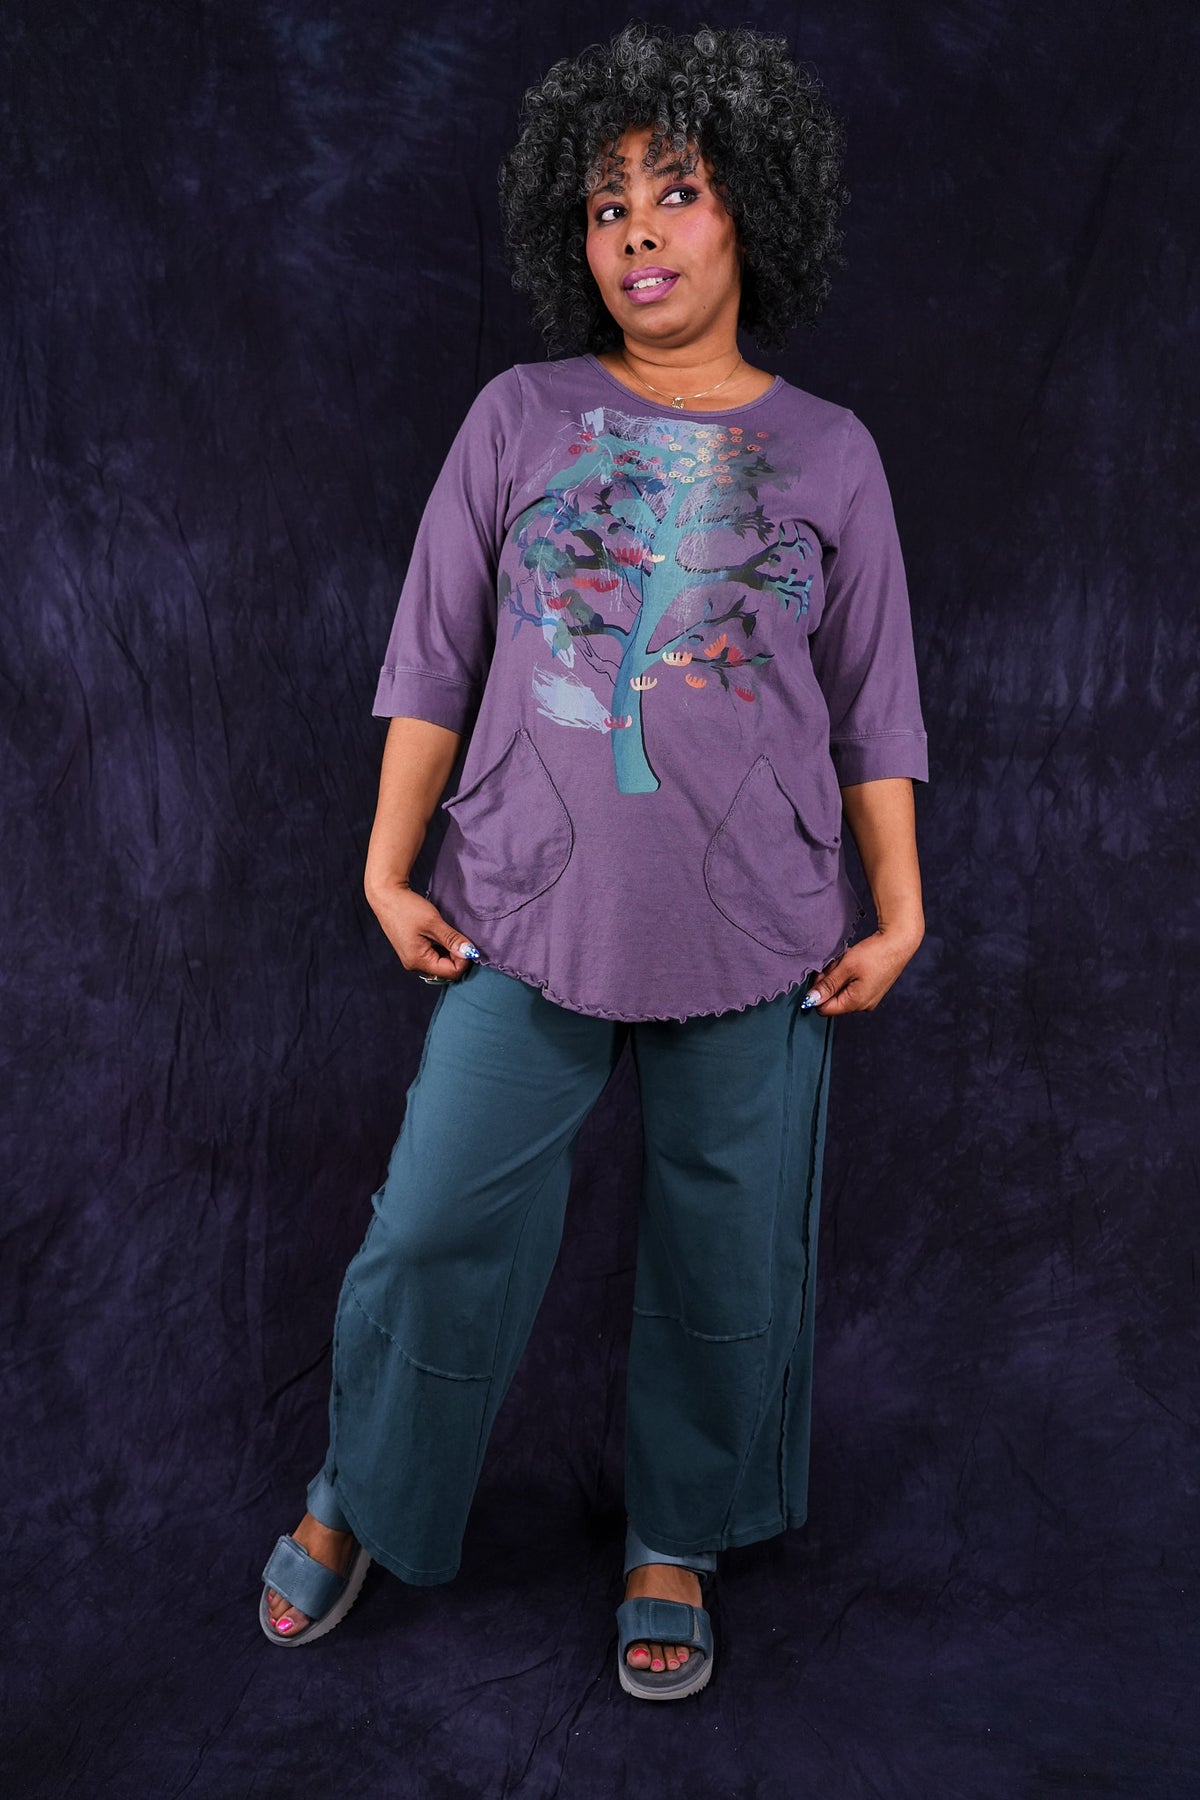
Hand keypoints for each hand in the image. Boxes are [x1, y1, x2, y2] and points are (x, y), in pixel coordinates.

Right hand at [366, 880, 478, 980]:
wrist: (386, 896)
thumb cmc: (406, 908)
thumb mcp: (433, 922)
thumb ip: (452, 940)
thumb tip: (471, 953)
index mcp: (418, 961)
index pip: (452, 972)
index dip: (464, 959)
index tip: (466, 942)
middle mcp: (414, 964)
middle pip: (446, 970)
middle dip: (458, 956)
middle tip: (459, 936)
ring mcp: (412, 959)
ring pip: (441, 963)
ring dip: (450, 951)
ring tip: (447, 933)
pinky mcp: (412, 951)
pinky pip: (433, 956)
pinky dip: (442, 948)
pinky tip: (440, 934)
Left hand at [804, 922, 923, 1015]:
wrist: (899, 942)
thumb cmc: (875, 954)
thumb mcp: (845, 967)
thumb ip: (827, 985)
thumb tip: (810, 1000)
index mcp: (856, 1003)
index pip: (824, 1009)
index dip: (817, 992)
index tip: (821, 974)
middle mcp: (863, 1005)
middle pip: (833, 1000)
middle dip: (829, 982)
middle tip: (836, 964)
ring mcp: (869, 998)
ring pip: (842, 991)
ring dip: (838, 977)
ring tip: (847, 962)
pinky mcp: (872, 990)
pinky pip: (852, 987)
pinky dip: (848, 975)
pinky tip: (854, 963)